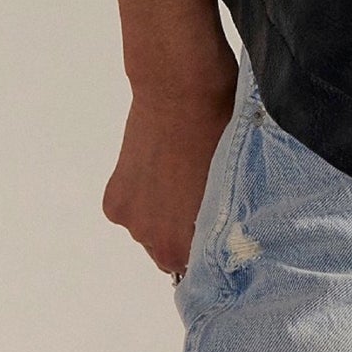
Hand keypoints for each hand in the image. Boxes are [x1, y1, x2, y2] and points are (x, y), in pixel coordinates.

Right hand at [101, 38, 241, 276]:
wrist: (180, 86)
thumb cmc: (224, 127)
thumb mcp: (237, 177)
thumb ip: (228, 215)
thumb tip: (232, 229)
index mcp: (193, 240)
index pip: (204, 265)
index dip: (213, 244)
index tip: (221, 224)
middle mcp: (156, 241)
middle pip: (173, 249)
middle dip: (186, 227)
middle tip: (200, 190)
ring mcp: (132, 221)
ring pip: (150, 228)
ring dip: (162, 210)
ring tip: (178, 170)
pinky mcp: (113, 200)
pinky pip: (131, 208)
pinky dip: (141, 193)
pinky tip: (157, 163)